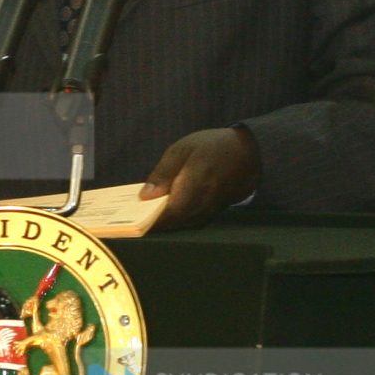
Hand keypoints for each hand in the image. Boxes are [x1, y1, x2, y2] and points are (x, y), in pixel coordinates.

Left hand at [138, 127, 260, 232]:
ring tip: (138, 218)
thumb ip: (163, 173)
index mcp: (197, 179)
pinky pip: (187, 224)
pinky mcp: (209, 216)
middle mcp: (204, 201)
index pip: (171, 209)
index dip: (150, 217)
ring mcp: (209, 212)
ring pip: (179, 226)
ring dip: (159, 224)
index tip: (130, 218)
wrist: (246, 156)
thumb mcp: (182, 149)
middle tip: (127, 220)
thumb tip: (145, 197)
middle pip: (173, 222)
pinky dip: (171, 222)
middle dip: (150, 222)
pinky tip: (157, 216)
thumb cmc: (210, 148)